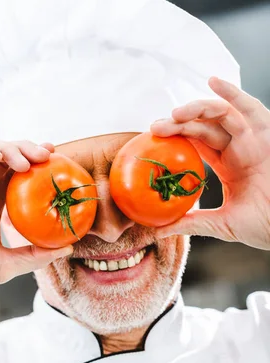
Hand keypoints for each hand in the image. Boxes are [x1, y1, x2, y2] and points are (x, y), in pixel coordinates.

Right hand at [0, 137, 72, 294]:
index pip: (17, 174)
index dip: (36, 164)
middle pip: (5, 156)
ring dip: (7, 147)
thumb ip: (35, 255)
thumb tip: (68, 247)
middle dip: (27, 150)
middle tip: (47, 156)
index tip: (57, 163)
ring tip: (25, 162)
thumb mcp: (7, 264)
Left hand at [150, 77, 269, 250]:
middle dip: (179, 123)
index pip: (197, 143)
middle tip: (156, 127)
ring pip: (222, 114)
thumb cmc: (261, 226)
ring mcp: (254, 139)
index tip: (153, 138)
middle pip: (205, 126)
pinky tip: (214, 82)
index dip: (176, 136)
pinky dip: (233, 93)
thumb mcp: (220, 223)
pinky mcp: (268, 134)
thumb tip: (159, 231)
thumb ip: (191, 223)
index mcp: (228, 166)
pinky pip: (250, 108)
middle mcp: (239, 148)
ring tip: (176, 113)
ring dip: (197, 109)